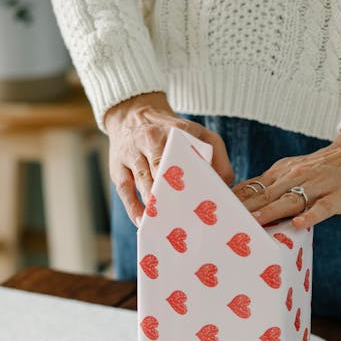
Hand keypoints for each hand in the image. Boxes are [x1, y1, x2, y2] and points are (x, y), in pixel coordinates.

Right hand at [105, 92, 233, 224]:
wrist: (133, 114)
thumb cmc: (172, 131)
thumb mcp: (200, 133)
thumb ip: (217, 156)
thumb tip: (223, 185)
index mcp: (170, 132)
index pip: (179, 159)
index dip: (186, 182)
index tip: (196, 202)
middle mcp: (147, 141)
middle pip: (158, 173)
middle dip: (170, 197)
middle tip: (183, 219)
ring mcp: (130, 155)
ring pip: (142, 183)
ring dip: (153, 206)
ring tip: (165, 226)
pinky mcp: (117, 169)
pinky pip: (125, 192)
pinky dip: (134, 209)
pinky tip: (144, 223)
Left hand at [232, 129, 340, 228]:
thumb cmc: (322, 168)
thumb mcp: (292, 171)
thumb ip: (270, 186)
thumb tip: (243, 201)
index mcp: (281, 174)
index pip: (252, 188)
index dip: (233, 201)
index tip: (213, 212)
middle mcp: (294, 178)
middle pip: (265, 195)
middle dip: (244, 209)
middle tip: (224, 223)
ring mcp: (316, 188)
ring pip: (289, 201)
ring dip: (270, 212)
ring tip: (254, 223)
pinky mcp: (336, 197)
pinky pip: (321, 208)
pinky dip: (310, 216)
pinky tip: (298, 225)